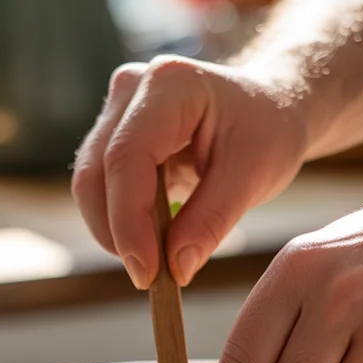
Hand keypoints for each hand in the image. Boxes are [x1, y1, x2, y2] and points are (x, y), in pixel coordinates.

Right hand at [72, 55, 308, 287]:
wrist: (271, 107)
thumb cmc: (268, 130)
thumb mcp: (255, 176)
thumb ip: (212, 221)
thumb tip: (175, 268)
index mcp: (170, 84)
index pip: (127, 157)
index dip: (128, 220)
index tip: (146, 272)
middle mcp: (132, 88)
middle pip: (97, 171)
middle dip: (117, 232)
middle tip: (150, 278)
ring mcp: (118, 109)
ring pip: (91, 182)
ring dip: (114, 230)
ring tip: (154, 263)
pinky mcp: (115, 134)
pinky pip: (102, 186)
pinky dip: (120, 221)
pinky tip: (149, 243)